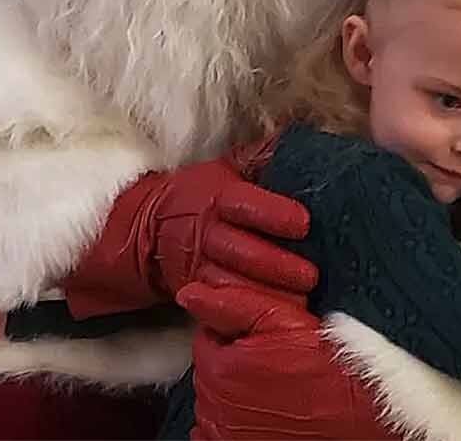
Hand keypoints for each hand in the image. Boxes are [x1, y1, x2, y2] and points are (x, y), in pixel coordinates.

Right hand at [63, 159, 317, 317]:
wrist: (150, 229)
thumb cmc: (201, 195)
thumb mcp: (225, 167)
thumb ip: (260, 158)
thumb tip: (296, 141)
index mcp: (217, 198)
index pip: (245, 206)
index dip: (274, 214)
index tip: (303, 223)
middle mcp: (208, 233)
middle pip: (242, 253)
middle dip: (278, 266)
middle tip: (311, 275)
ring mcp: (200, 267)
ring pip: (234, 287)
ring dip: (268, 297)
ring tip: (301, 303)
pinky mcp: (198, 293)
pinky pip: (222, 308)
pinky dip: (247, 315)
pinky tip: (273, 319)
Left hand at [176, 281, 396, 440]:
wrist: (367, 415)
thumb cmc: (334, 370)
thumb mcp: (286, 319)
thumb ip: (234, 302)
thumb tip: (191, 293)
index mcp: (221, 368)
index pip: (207, 336)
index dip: (236, 331)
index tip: (263, 335)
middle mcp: (216, 406)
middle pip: (210, 369)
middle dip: (234, 359)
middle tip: (274, 358)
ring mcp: (227, 435)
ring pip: (214, 401)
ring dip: (233, 392)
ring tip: (275, 384)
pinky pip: (215, 435)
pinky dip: (232, 423)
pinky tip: (263, 412)